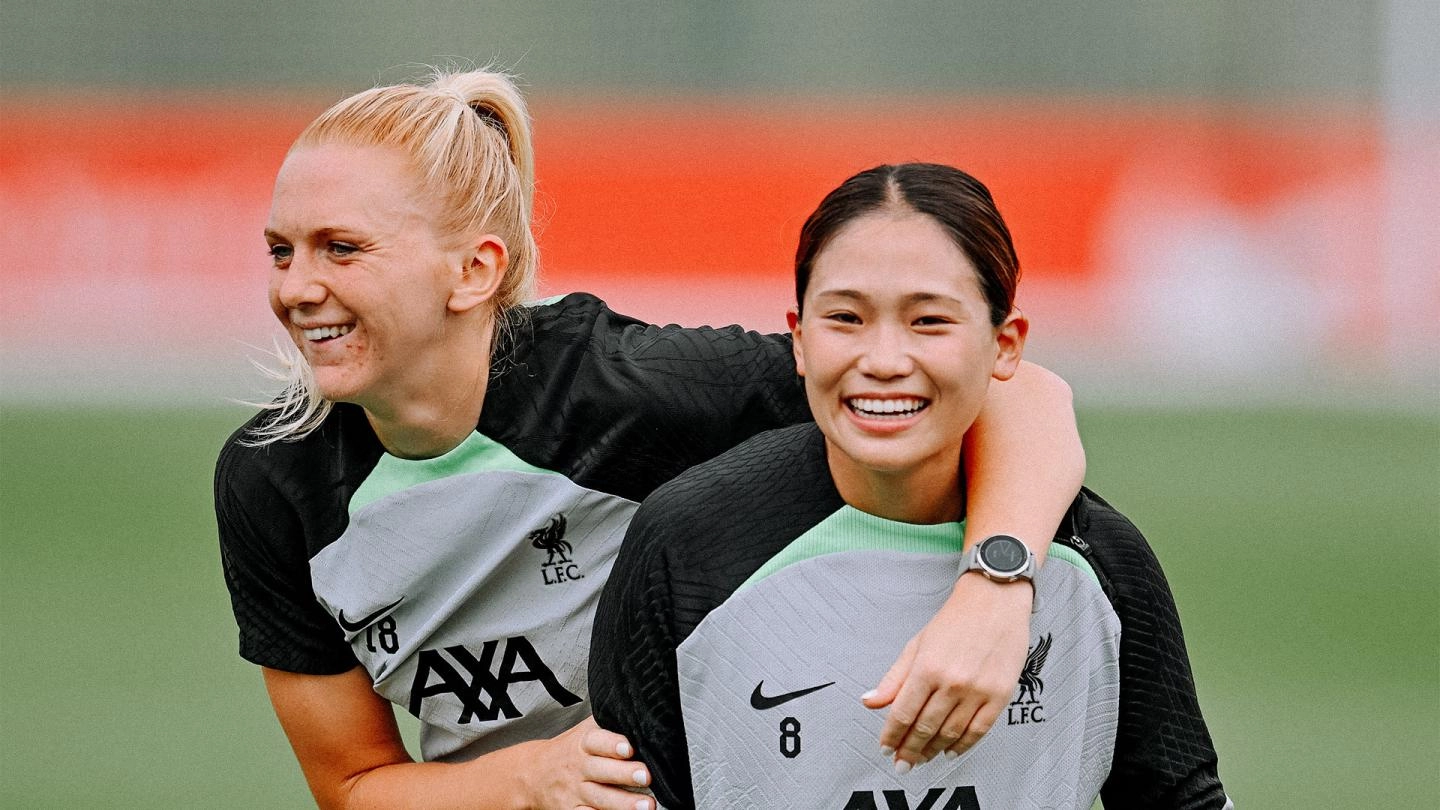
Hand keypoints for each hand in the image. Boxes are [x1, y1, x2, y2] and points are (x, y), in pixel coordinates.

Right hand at [523, 716, 652, 809]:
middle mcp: (579, 768)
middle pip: (601, 771)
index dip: (612, 744)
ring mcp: (574, 792)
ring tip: (647, 806)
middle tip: (646, 775)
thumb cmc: (569, 750)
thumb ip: (609, 723)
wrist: (532, 774)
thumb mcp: (585, 730)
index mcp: (583, 743)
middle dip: (624, 774)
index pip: (597, 741)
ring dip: (624, 804)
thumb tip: (642, 715)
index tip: (629, 747)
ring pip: (600, 799)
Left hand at [862, 573, 1032, 769]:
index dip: (891, 735)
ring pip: (950, 733)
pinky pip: (978, 731)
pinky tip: (950, 750)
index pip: (902, 713)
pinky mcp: (999, 695)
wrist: (994, 601)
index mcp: (927, 668)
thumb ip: (894, 678)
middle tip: (901, 763)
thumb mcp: (917, 644)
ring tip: (922, 758)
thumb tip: (870, 701)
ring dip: (933, 751)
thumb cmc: (956, 620)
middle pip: (925, 728)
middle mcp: (951, 682)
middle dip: (909, 750)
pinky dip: (963, 746)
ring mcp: (977, 691)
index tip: (885, 748)